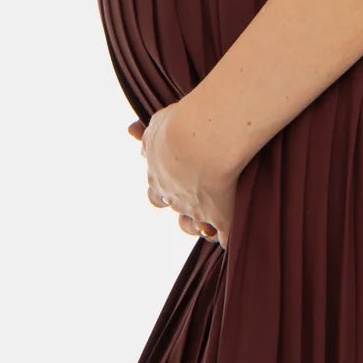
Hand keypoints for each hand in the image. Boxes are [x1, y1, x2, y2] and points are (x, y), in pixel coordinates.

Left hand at [128, 96, 241, 249]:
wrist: (204, 139)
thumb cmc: (182, 125)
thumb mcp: (158, 124)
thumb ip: (146, 133)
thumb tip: (129, 130)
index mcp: (158, 178)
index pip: (156, 194)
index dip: (165, 190)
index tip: (179, 179)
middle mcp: (174, 198)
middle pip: (173, 209)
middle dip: (182, 205)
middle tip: (196, 194)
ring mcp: (197, 211)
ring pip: (193, 227)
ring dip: (200, 223)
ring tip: (210, 215)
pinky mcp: (221, 220)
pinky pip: (223, 238)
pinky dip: (227, 236)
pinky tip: (233, 230)